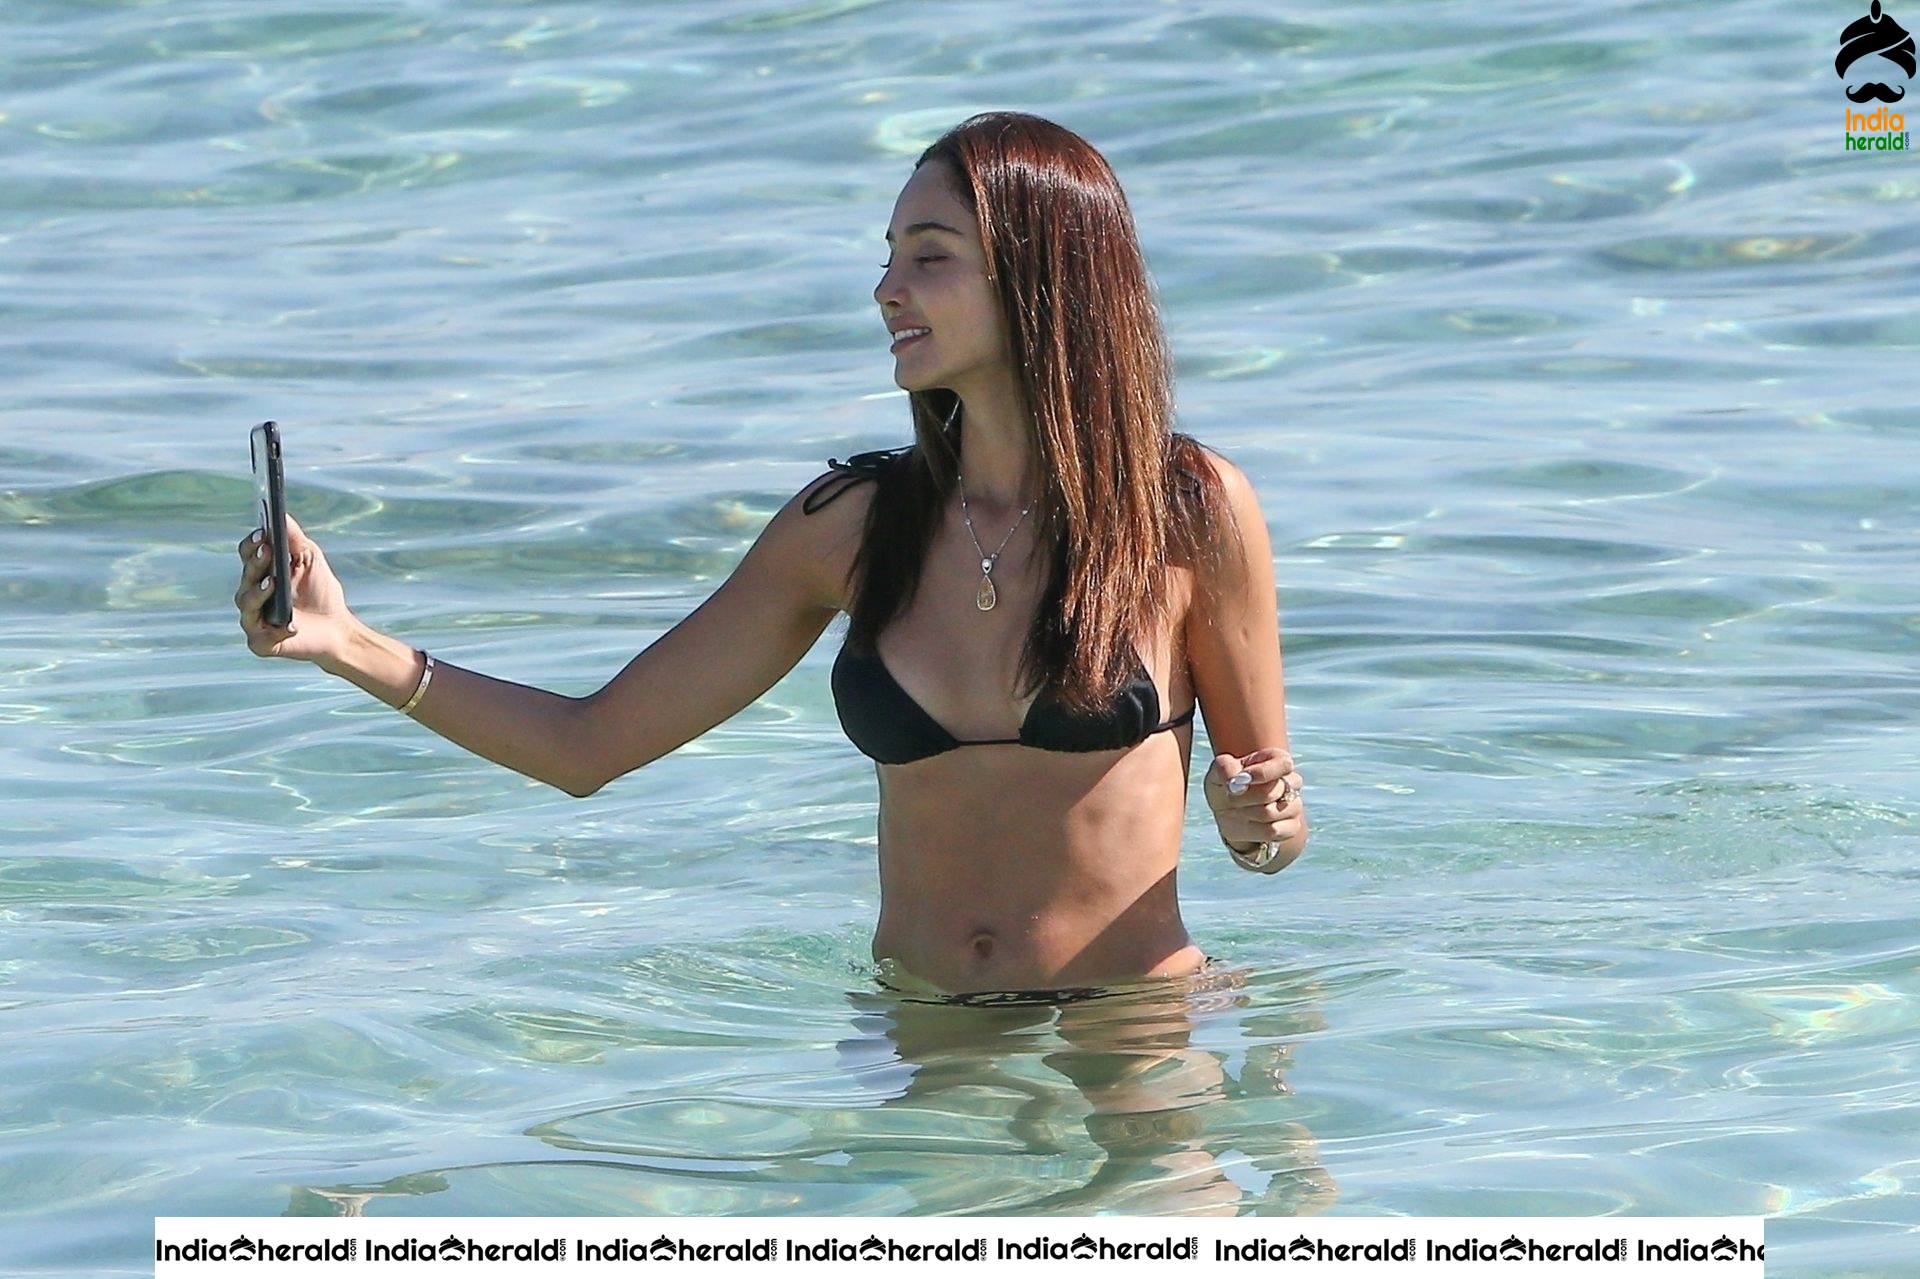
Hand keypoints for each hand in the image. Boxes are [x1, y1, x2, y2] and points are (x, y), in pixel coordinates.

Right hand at [233, 511, 356, 665]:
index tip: (262, 533)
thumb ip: (293, 538)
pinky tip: (291, 624)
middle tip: (268, 552)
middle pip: (245, 577)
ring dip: (258, 593)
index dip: (251, 544)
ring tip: (274, 584)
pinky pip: (262, 637)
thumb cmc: (320, 590)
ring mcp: (254, 620)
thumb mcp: (309, 559)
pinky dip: (278, 630)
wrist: (336, 627)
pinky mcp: (262, 644)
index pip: (247, 555)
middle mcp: (251, 595)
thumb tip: (281, 514)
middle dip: (256, 564)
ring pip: (247, 605)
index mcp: (259, 573)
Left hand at [1204, 747, 1304, 861]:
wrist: (1229, 813)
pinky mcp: (1292, 826)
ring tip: (1238, 810)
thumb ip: (1225, 768)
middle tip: (1230, 797)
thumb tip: (1238, 780)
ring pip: (1270, 813)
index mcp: (1277, 761)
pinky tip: (1247, 824)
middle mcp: (1290, 782)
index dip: (1261, 773)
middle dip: (1243, 797)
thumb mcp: (1218, 771)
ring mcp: (1294, 805)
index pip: (1283, 764)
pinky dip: (1252, 830)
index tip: (1240, 779)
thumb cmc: (1226, 786)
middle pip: (1270, 792)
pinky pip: (1274, 831)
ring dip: (1245, 814)